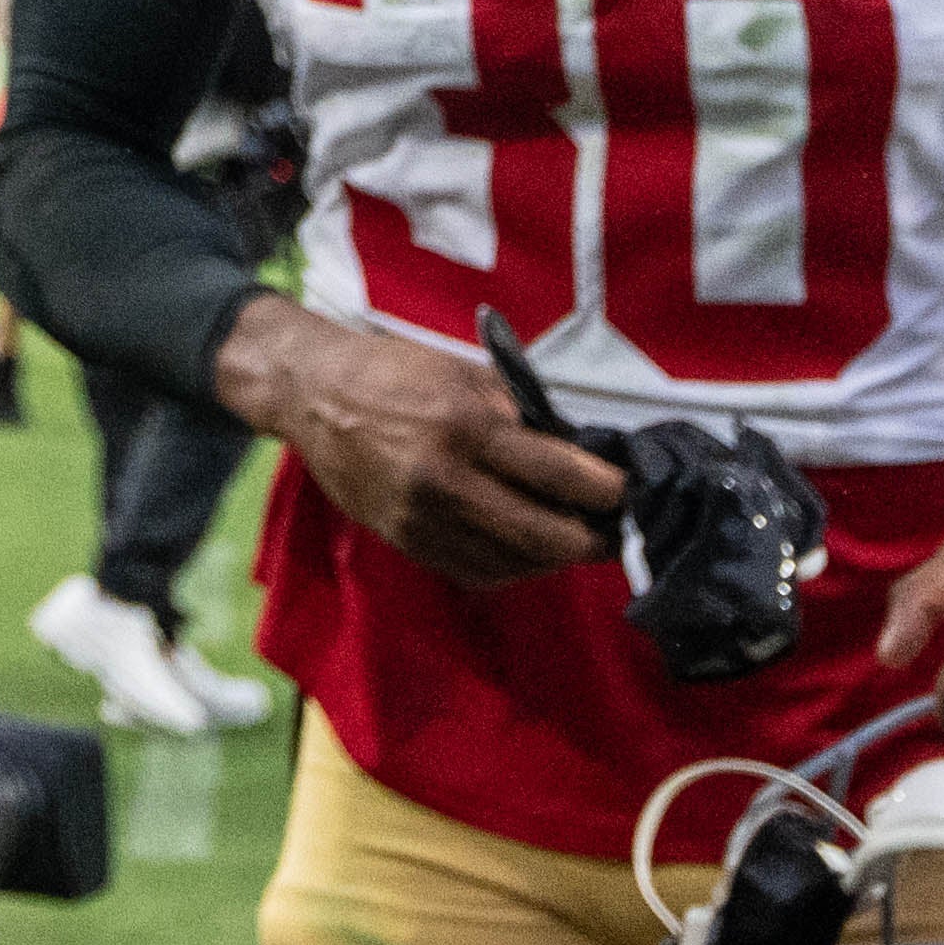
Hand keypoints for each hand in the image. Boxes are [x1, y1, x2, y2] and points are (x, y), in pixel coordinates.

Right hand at [227, 304, 625, 590]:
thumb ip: (520, 416)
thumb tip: (578, 453)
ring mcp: (424, 520)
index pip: (559, 474)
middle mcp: (447, 480)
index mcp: (467, 426)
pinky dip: (514, 566)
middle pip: (545, 535)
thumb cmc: (397, 373)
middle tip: (614, 530)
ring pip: (515, 563)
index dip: (606, 490)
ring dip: (555, 557)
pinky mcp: (407, 542)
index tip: (629, 492)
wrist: (314, 395)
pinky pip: (477, 571)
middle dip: (592, 538)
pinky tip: (530, 551)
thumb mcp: (466, 374)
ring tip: (576, 540)